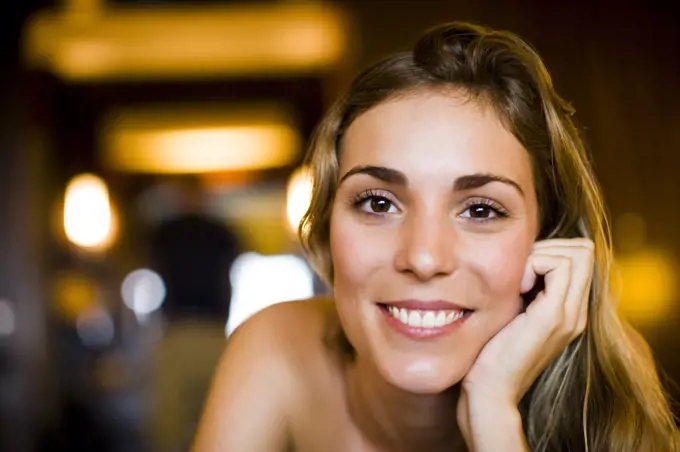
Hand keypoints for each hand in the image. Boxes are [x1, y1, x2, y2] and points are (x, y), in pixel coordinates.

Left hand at [457, 238, 594, 448]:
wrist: (490, 391)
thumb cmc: (491, 352)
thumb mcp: (512, 314)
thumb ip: (524, 291)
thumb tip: (518, 261)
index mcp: (569, 311)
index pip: (581, 257)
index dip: (551, 250)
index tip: (521, 271)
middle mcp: (576, 312)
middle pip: (584, 250)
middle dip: (549, 246)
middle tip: (520, 271)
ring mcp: (569, 314)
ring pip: (579, 253)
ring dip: (542, 254)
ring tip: (519, 281)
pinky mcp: (553, 316)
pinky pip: (559, 266)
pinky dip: (534, 264)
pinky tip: (517, 288)